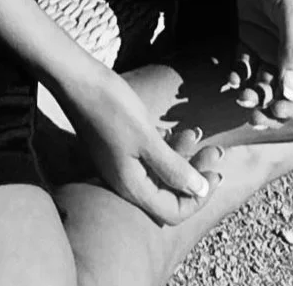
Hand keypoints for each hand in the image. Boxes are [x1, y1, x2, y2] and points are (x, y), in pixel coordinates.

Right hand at [53, 54, 214, 222]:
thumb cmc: (110, 106)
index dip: (198, 199)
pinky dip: (168, 147)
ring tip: (200, 133)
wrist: (76, 79)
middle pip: (170, 194)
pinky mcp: (120, 149)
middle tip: (217, 152)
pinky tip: (177, 130)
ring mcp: (122, 166)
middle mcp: (126, 182)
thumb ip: (173, 168)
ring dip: (185, 158)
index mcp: (131, 186)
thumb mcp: (145, 138)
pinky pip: (151, 159)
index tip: (215, 174)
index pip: (173, 212)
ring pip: (162, 174)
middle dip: (197, 175)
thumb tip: (200, 191)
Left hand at [225, 0, 292, 126]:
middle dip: (271, 108)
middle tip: (252, 115)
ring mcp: (269, 44)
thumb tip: (289, 94)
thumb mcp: (291, 12)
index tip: (276, 108)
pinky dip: (237, 75)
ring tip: (238, 96)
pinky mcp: (248, 33)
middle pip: (285, 94)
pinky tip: (230, 78)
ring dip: (252, 95)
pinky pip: (244, 64)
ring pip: (262, 82)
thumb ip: (291, 52)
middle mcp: (292, 53)